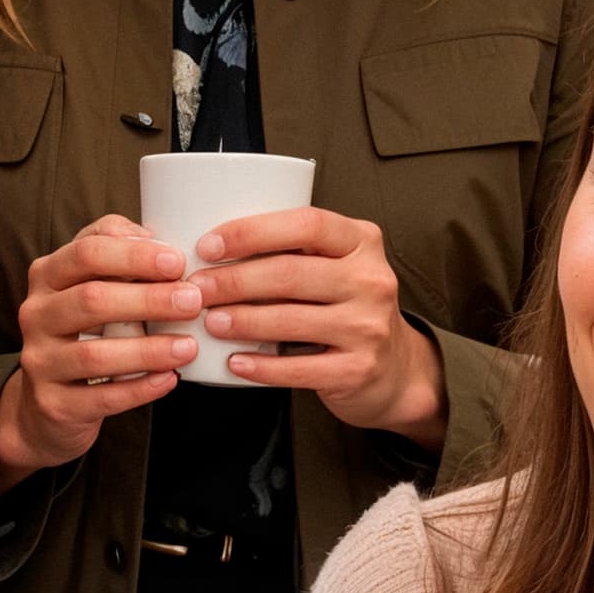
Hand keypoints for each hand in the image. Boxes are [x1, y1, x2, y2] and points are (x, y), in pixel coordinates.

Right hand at [0, 215, 198, 478]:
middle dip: (148, 299)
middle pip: (91, 300)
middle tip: (193, 301)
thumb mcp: (93, 283)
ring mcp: (39, 361)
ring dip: (148, 349)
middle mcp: (36, 314)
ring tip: (189, 347)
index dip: (134, 255)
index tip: (178, 262)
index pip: (86, 252)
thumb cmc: (85, 329)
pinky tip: (170, 379)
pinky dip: (139, 389)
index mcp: (48, 275)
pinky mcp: (52, 403)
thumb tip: (158, 241)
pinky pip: (100, 398)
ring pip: (94, 354)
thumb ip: (118, 253)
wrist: (48, 399)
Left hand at [192, 204, 441, 440]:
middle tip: (197, 288)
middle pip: (290, 273)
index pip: (306, 224)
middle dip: (234, 281)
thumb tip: (214, 247)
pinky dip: (261, 366)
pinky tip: (235, 362)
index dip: (252, 232)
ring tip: (210, 322)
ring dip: (241, 321)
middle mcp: (372, 280)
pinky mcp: (359, 369)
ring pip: (290, 320)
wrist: (396, 369)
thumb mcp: (337, 267)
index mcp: (362, 242)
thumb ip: (295, 251)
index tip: (210, 245)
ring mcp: (369, 326)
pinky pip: (298, 368)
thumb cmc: (349, 308)